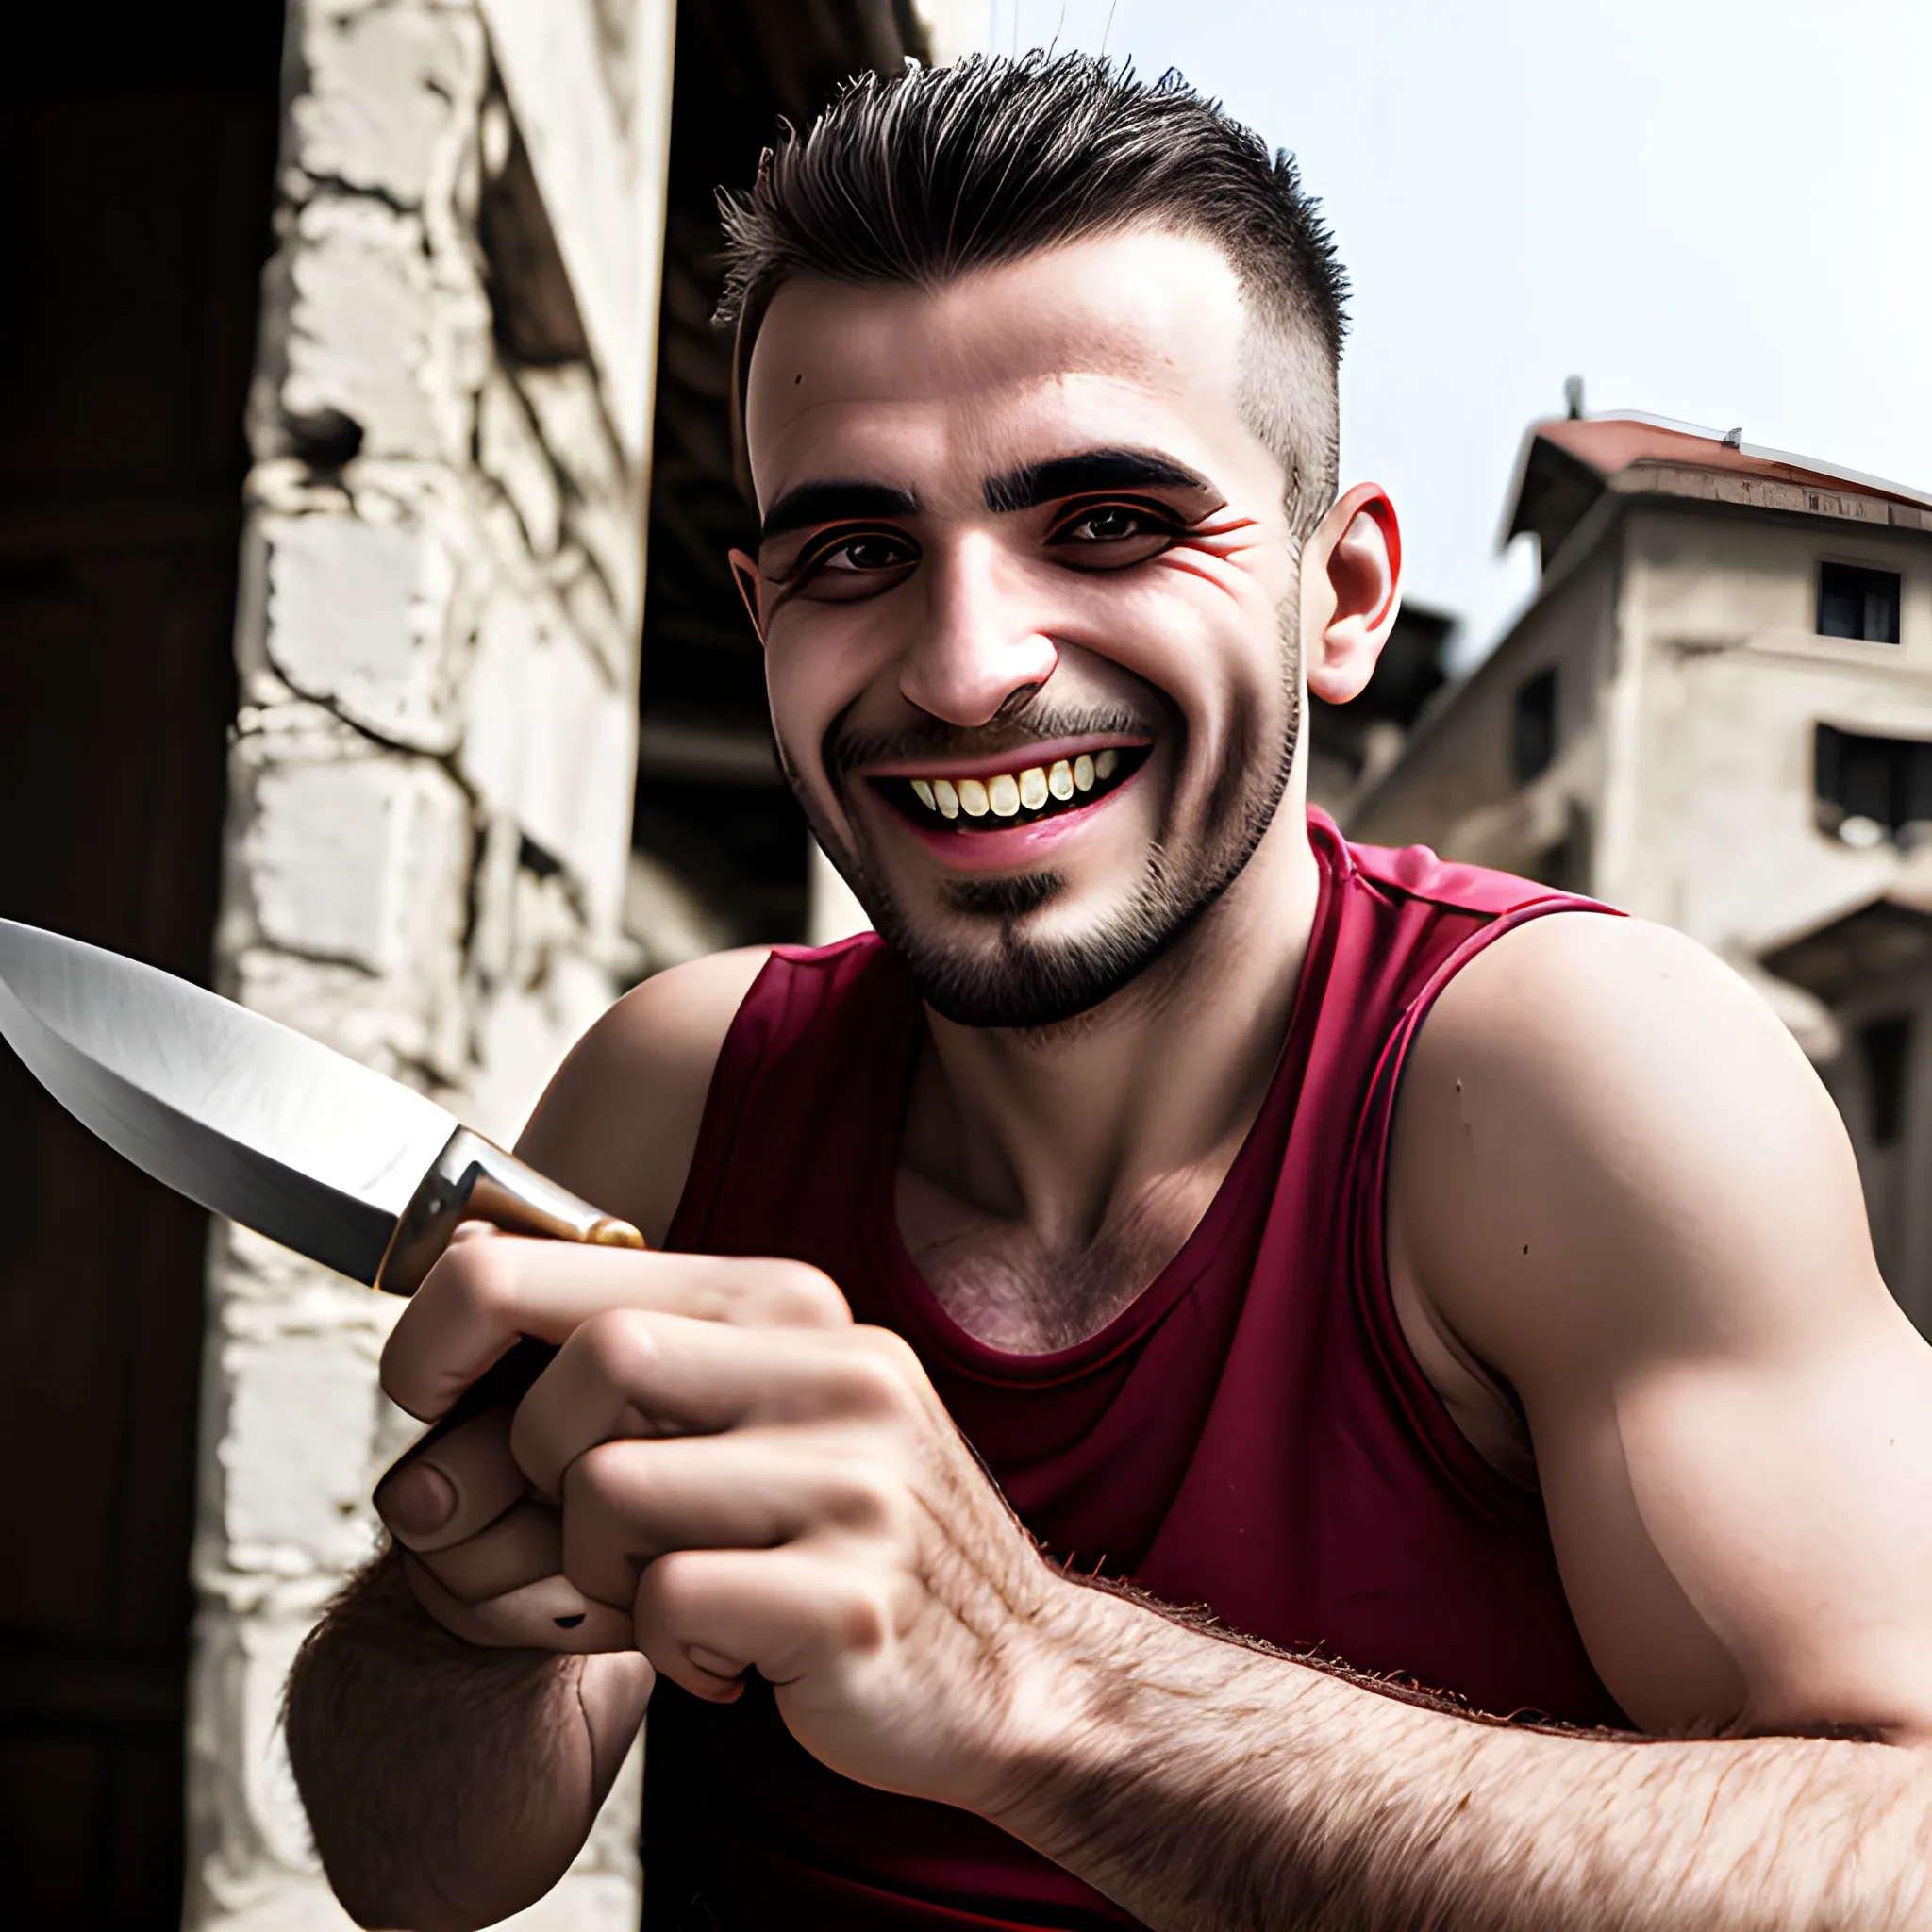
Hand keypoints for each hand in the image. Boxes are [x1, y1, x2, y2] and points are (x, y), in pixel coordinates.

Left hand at [375, 1230, 1064, 1809]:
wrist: (1012, 1669)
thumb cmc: (840, 1540)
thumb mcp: (742, 1421)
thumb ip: (608, 1379)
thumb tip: (433, 1374)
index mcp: (791, 1303)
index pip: (562, 1258)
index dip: (450, 1320)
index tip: (423, 1389)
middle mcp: (833, 1365)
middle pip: (589, 1362)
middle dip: (534, 1461)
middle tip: (582, 1531)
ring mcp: (853, 1477)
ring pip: (608, 1490)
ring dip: (596, 1571)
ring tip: (669, 1593)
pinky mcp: (851, 1594)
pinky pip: (669, 1604)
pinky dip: (665, 1649)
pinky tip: (724, 1654)